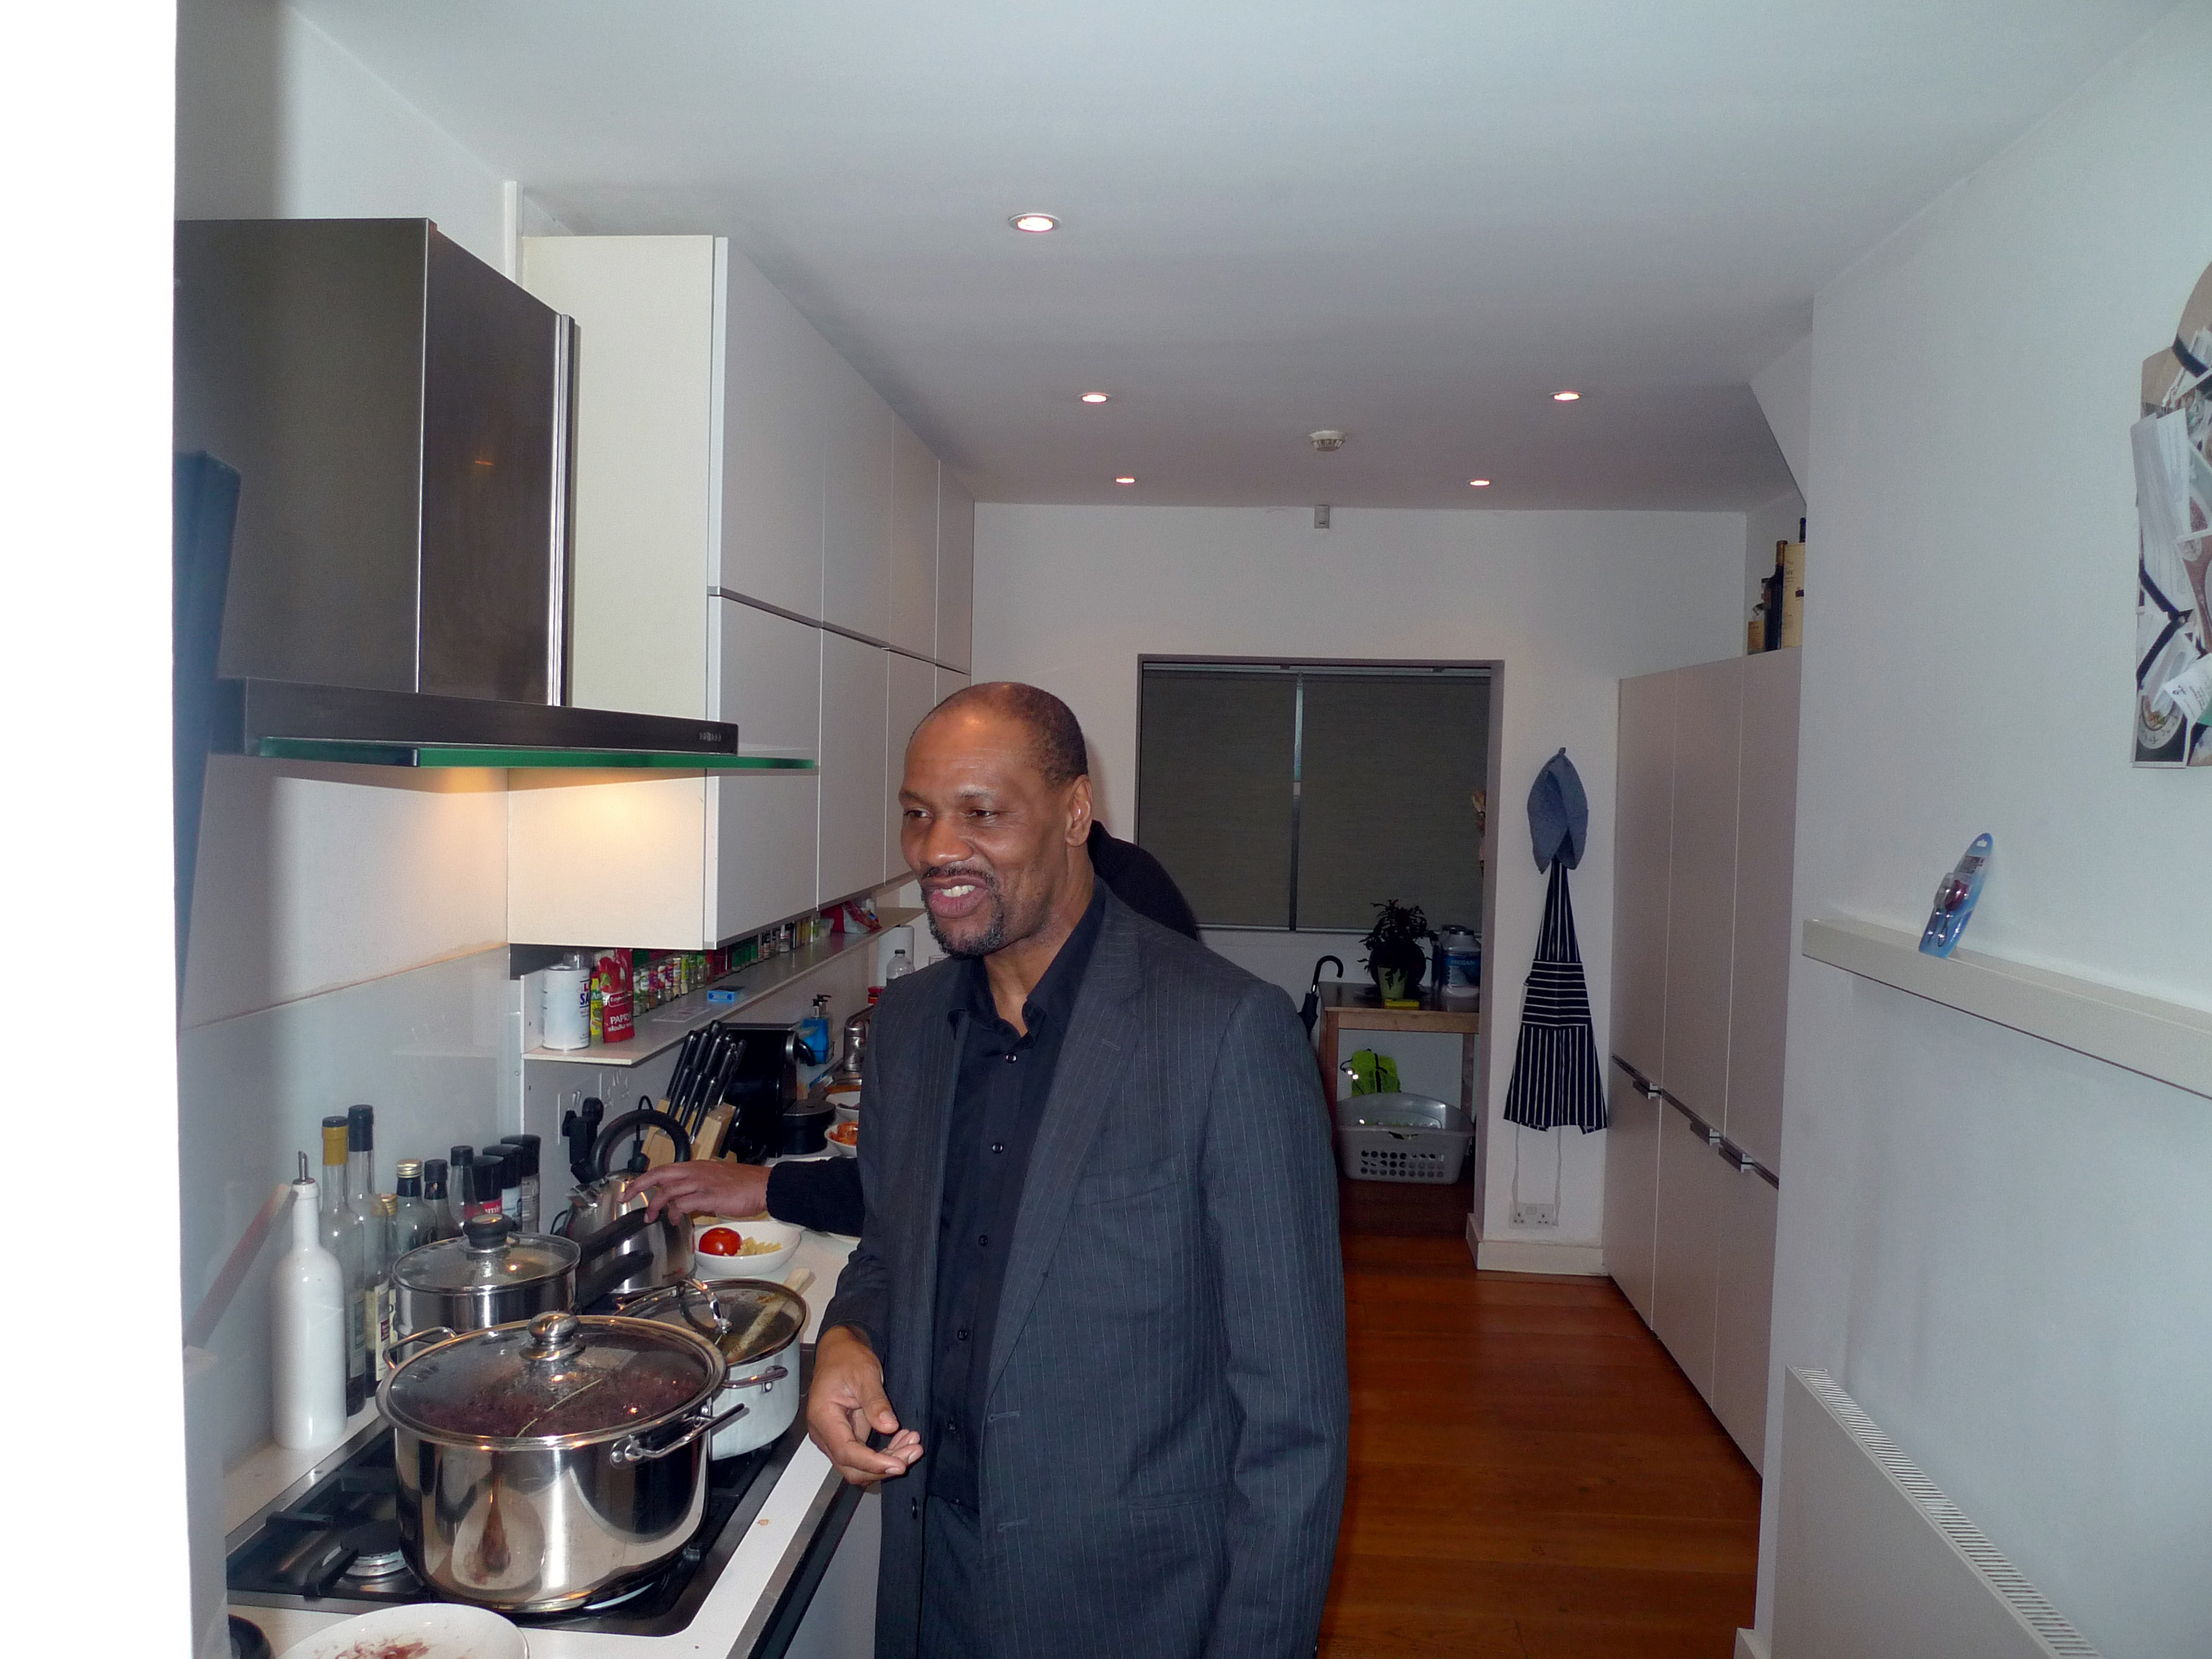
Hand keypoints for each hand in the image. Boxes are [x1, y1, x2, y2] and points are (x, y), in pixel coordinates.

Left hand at [621, 1159, 768, 1221]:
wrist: (763, 1186)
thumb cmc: (743, 1184)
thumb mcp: (715, 1181)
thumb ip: (697, 1190)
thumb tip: (685, 1204)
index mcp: (696, 1167)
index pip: (663, 1169)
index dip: (644, 1178)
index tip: (630, 1188)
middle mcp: (696, 1172)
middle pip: (659, 1175)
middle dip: (638, 1186)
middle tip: (625, 1197)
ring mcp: (702, 1183)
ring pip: (668, 1190)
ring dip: (656, 1204)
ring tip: (651, 1216)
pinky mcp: (709, 1196)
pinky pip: (684, 1203)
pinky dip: (676, 1212)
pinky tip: (676, 1220)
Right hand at [807, 1325, 921, 1484]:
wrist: (839, 1353)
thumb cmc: (847, 1359)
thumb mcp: (864, 1373)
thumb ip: (875, 1401)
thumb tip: (889, 1427)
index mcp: (823, 1417)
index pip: (846, 1452)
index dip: (872, 1463)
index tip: (900, 1464)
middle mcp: (824, 1434)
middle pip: (852, 1467)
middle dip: (884, 1466)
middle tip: (914, 1450)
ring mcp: (833, 1438)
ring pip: (860, 1466)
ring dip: (888, 1460)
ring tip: (913, 1443)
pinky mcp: (846, 1437)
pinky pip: (864, 1456)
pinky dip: (885, 1453)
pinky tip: (903, 1439)